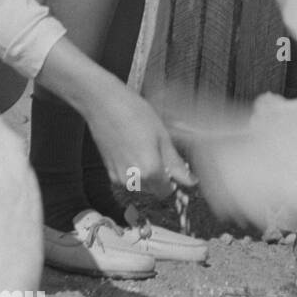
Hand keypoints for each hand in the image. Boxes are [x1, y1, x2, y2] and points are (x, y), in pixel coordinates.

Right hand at [83, 76, 196, 199]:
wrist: (104, 104)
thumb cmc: (135, 114)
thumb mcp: (162, 136)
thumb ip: (176, 164)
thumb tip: (191, 182)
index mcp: (149, 171)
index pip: (166, 192)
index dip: (173, 180)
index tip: (174, 166)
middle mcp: (132, 180)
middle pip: (153, 190)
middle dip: (160, 177)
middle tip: (160, 152)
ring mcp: (118, 177)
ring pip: (140, 185)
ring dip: (146, 174)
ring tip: (145, 147)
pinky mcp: (108, 172)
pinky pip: (127, 179)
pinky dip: (133, 170)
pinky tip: (133, 148)